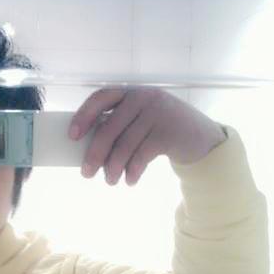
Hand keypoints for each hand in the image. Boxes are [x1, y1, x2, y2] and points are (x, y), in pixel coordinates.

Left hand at [69, 88, 226, 185]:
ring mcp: (158, 112)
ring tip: (111, 181)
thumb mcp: (140, 121)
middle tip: (86, 173)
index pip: (101, 98)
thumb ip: (118, 127)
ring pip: (125, 145)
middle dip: (95, 154)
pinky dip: (132, 171)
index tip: (72, 136)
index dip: (83, 115)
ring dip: (114, 168)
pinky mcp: (169, 131)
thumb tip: (88, 152)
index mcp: (130, 93)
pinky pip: (142, 155)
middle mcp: (143, 97)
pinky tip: (130, 180)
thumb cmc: (159, 131)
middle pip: (109, 128)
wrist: (201, 137)